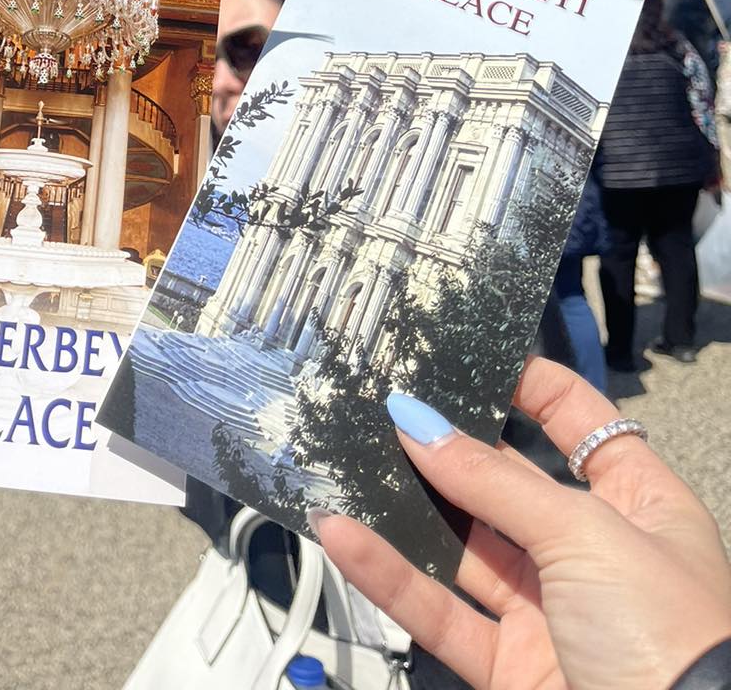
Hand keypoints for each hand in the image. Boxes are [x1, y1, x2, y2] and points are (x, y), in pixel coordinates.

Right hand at [313, 358, 730, 689]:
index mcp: (641, 505)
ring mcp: (550, 611)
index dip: (528, 387)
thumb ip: (493, 483)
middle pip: (508, 484)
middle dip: (448, 449)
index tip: (465, 357)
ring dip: (405, 511)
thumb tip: (419, 422)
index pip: (580, 424)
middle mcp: (595, 553)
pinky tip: (344, 536)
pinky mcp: (511, 665)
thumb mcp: (586, 533)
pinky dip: (389, 575)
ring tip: (346, 462)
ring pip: (463, 549)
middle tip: (385, 404)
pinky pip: (440, 612)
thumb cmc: (670, 636)